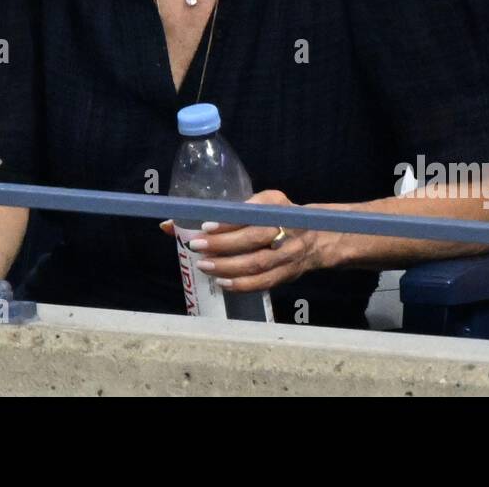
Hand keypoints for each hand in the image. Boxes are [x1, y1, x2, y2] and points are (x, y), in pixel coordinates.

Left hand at [157, 189, 323, 292]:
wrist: (318, 237)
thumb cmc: (276, 216)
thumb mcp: (258, 204)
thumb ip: (223, 213)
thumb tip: (170, 225)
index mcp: (275, 205)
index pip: (252, 212)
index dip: (229, 222)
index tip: (205, 226)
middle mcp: (286, 227)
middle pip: (253, 238)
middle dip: (223, 244)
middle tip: (198, 248)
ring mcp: (289, 253)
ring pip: (257, 263)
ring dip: (228, 267)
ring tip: (205, 266)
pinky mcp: (288, 274)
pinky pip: (264, 282)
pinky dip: (242, 284)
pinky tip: (223, 283)